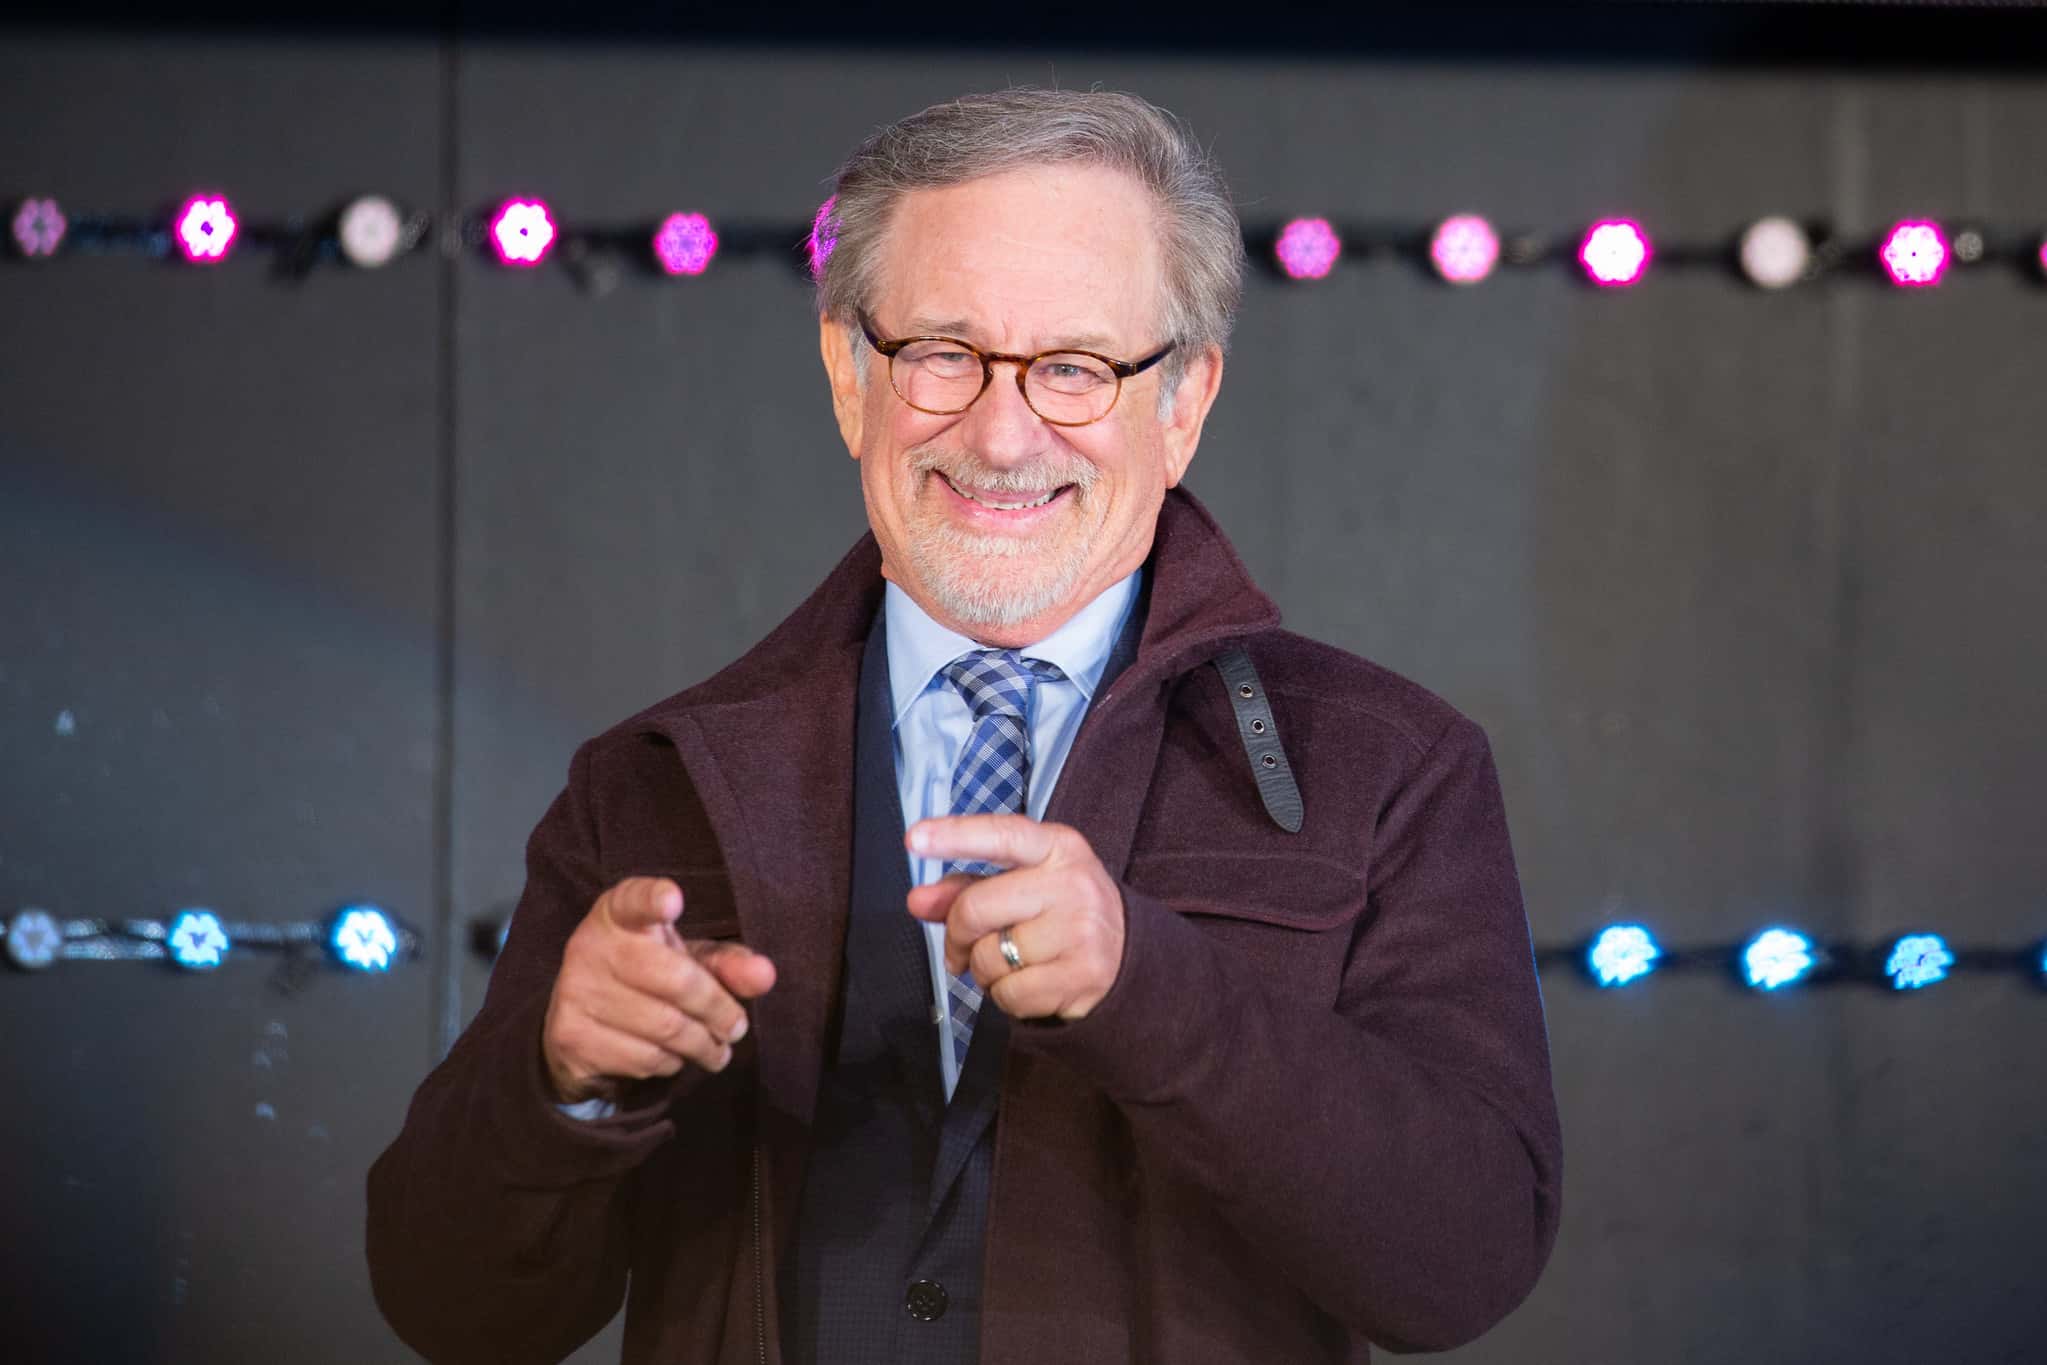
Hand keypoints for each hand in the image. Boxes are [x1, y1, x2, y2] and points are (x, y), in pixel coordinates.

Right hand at [541, 877, 776, 1103]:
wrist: (578, 1022)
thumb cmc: (646, 977)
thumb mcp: (685, 959)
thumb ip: (726, 963)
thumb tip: (765, 975)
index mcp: (619, 913)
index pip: (633, 900)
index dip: (652, 899)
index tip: (674, 900)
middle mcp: (590, 945)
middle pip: (674, 978)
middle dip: (717, 1008)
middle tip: (737, 1027)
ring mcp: (575, 991)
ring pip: (664, 1026)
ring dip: (702, 1044)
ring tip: (717, 1048)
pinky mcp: (571, 1036)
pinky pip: (643, 1058)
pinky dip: (671, 1063)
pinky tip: (674, 1056)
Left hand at [904, 815, 1124, 1020]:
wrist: (1129, 958)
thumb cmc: (1063, 914)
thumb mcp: (1024, 886)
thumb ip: (968, 888)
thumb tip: (918, 900)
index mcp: (1057, 847)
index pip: (1001, 835)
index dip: (955, 836)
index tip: (915, 840)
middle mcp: (1072, 883)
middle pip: (977, 908)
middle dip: (957, 935)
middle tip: (962, 948)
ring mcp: (1081, 930)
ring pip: (989, 957)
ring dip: (984, 971)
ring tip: (1011, 964)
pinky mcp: (1083, 975)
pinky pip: (1009, 994)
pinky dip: (1006, 997)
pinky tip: (1030, 984)